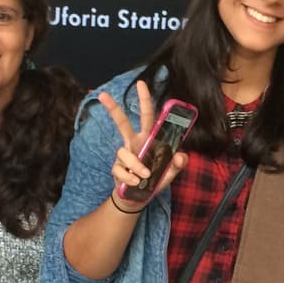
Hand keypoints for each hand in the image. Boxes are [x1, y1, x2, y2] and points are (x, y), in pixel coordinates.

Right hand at [100, 83, 187, 201]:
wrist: (139, 198)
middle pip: (122, 123)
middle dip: (113, 109)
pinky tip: (136, 183)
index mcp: (148, 139)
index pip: (147, 116)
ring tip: (145, 176)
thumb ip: (178, 164)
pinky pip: (120, 170)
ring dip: (136, 165)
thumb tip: (180, 155)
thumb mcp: (171, 172)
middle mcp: (134, 144)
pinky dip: (129, 177)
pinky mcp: (116, 169)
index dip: (144, 100)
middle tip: (103, 94)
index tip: (141, 84)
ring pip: (124, 153)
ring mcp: (124, 156)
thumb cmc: (155, 180)